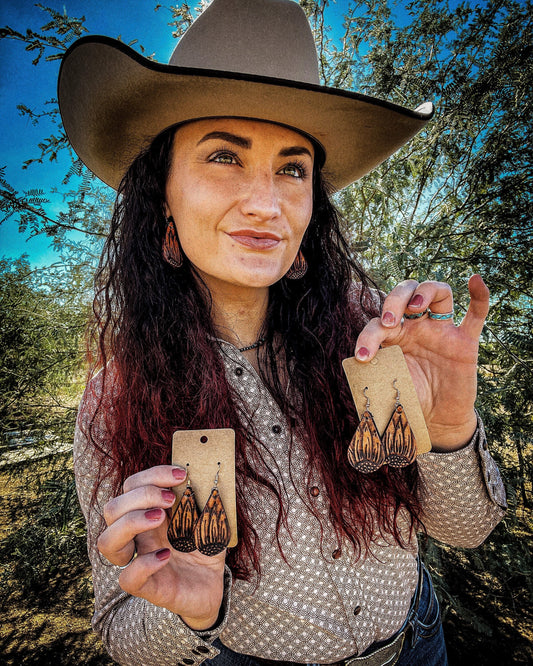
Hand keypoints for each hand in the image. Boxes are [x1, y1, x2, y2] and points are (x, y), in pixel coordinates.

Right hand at [97, 465, 225, 629]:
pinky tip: (166, 556)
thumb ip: (200, 495)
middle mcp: (138, 535)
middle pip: (112, 509)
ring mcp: (139, 560)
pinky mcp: (149, 587)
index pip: (131, 486)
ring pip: (106, 542)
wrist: (213, 584)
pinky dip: (143, 564)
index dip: (151, 475)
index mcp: (148, 513)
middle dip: (140, 495)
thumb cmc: (205, 546)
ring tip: (161, 518)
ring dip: (131, 522)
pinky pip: (127, 578)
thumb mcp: (206, 515)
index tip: (181, 474)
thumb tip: (201, 469)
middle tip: (171, 499)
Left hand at [354, 274, 488, 450]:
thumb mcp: (385, 398)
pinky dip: (479, 295)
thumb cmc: (409, 404)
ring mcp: (441, 331)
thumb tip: (350, 427)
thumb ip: (367, 400)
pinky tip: (475, 280)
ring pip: (436, 292)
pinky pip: (476, 312)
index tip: (364, 357)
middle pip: (403, 294)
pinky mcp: (466, 341)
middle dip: (394, 301)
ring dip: (425, 291)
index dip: (368, 336)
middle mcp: (415, 328)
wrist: (438, 421)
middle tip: (392, 323)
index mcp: (392, 338)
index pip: (377, 323)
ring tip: (416, 306)